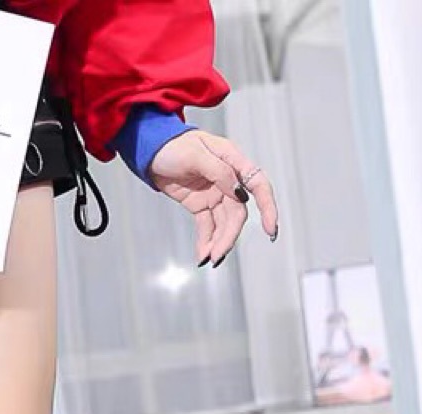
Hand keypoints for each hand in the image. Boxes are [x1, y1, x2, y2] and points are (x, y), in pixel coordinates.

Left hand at [149, 130, 279, 266]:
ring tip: (209, 259)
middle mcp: (227, 179)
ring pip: (223, 223)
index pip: (257, 185)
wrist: (151, 151)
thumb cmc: (173, 145)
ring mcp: (214, 193)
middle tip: (218, 255)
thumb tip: (238, 192)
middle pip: (237, 213)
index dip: (267, 207)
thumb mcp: (195, 154)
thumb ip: (218, 172)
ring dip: (218, 242)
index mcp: (232, 161)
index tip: (269, 229)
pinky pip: (207, 226)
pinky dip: (206, 241)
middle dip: (229, 236)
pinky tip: (202, 255)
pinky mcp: (200, 204)